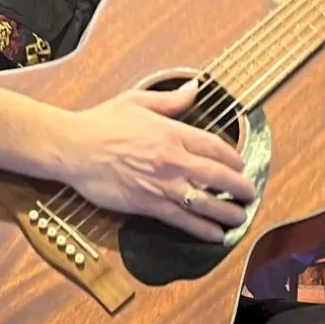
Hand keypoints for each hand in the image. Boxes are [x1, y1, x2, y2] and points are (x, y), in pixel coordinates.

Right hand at [66, 80, 255, 242]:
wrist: (74, 148)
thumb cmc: (101, 123)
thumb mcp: (137, 101)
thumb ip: (170, 100)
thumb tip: (194, 88)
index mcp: (172, 132)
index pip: (215, 147)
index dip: (233, 158)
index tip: (240, 165)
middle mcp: (172, 159)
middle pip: (218, 176)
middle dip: (239, 187)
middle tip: (250, 194)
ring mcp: (161, 184)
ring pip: (205, 202)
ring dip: (227, 212)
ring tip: (239, 218)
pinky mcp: (148, 204)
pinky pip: (182, 220)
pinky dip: (202, 229)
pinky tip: (215, 235)